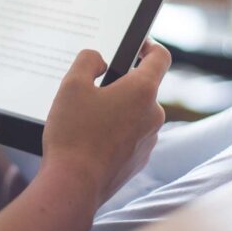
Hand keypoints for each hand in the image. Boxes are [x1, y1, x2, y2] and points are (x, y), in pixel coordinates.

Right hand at [42, 40, 169, 206]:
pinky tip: (90, 140)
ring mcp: (148, 140)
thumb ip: (87, 60)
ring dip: (117, 111)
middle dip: (120, 85)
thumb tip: (100, 61)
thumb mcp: (71, 84)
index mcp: (142, 91)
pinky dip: (115, 133)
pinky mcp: (138, 160)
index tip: (137, 45)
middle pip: (142, 88)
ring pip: (134, 114)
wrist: (73, 185)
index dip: (149, 45)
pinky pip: (130, 137)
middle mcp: (153, 115)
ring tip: (86, 119)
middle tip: (91, 90)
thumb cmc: (73, 134)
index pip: (160, 57)